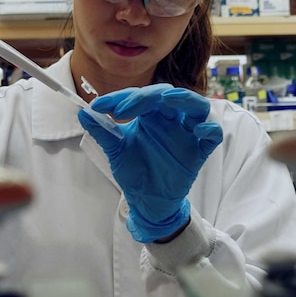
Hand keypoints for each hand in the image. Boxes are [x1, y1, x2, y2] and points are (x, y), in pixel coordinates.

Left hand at [78, 84, 222, 242]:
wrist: (146, 201)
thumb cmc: (134, 171)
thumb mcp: (115, 150)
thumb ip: (102, 131)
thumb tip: (82, 112)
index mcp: (151, 114)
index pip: (140, 96)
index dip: (120, 97)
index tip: (99, 107)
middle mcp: (171, 119)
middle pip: (168, 95)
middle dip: (147, 96)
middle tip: (124, 108)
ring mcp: (187, 134)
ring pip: (196, 107)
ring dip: (184, 100)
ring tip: (168, 100)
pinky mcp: (199, 151)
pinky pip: (213, 135)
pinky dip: (209, 129)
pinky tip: (198, 130)